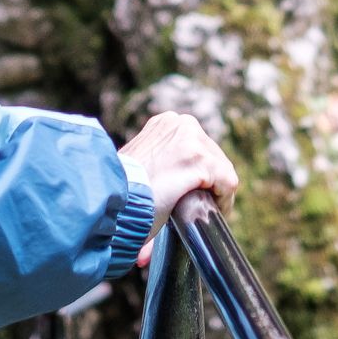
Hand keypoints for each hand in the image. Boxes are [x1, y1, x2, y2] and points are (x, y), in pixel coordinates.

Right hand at [116, 112, 241, 264]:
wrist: (110, 198)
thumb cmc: (121, 190)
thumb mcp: (140, 164)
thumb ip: (159, 164)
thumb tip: (165, 185)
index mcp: (166, 124)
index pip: (199, 149)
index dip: (201, 177)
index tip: (194, 197)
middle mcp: (181, 124)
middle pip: (213, 158)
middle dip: (208, 185)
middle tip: (197, 209)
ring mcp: (192, 140)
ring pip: (222, 171)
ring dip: (215, 194)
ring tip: (202, 213)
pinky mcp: (200, 160)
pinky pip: (227, 183)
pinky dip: (224, 202)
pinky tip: (211, 213)